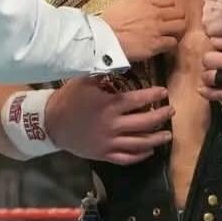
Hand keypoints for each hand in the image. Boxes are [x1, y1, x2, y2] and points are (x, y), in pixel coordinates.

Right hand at [45, 78, 173, 164]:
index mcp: (110, 105)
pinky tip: (149, 152)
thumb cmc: (69, 98)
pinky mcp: (103, 154)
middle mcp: (113, 125)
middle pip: (145, 122)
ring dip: (156, 139)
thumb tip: (122, 62)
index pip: (139, 99)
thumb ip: (104, 72)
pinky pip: (126, 158)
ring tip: (168, 135)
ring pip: (139, 143)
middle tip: (171, 111)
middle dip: (161, 116)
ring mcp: (108, 142)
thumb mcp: (85, 79)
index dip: (154, 95)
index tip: (164, 92)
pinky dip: (140, 156)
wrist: (50, 122)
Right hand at [103, 0, 185, 61]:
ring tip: (171, 36)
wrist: (104, 38)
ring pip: (181, 26)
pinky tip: (164, 46)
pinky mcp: (156, 44)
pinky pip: (173, 42)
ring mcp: (157, 28)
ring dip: (177, 31)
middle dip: (177, 19)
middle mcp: (155, 13)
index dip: (171, 7)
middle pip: (180, 12)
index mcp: (146, 2)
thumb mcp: (120, 4)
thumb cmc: (108, 22)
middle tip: (173, 25)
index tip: (168, 13)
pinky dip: (170, 45)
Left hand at [200, 36, 221, 105]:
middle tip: (215, 62)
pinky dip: (208, 93)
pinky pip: (219, 94)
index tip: (218, 46)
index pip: (214, 39)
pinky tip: (202, 90)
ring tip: (211, 75)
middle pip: (207, 58)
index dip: (215, 42)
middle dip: (209, 60)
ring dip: (207, 76)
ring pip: (210, 76)